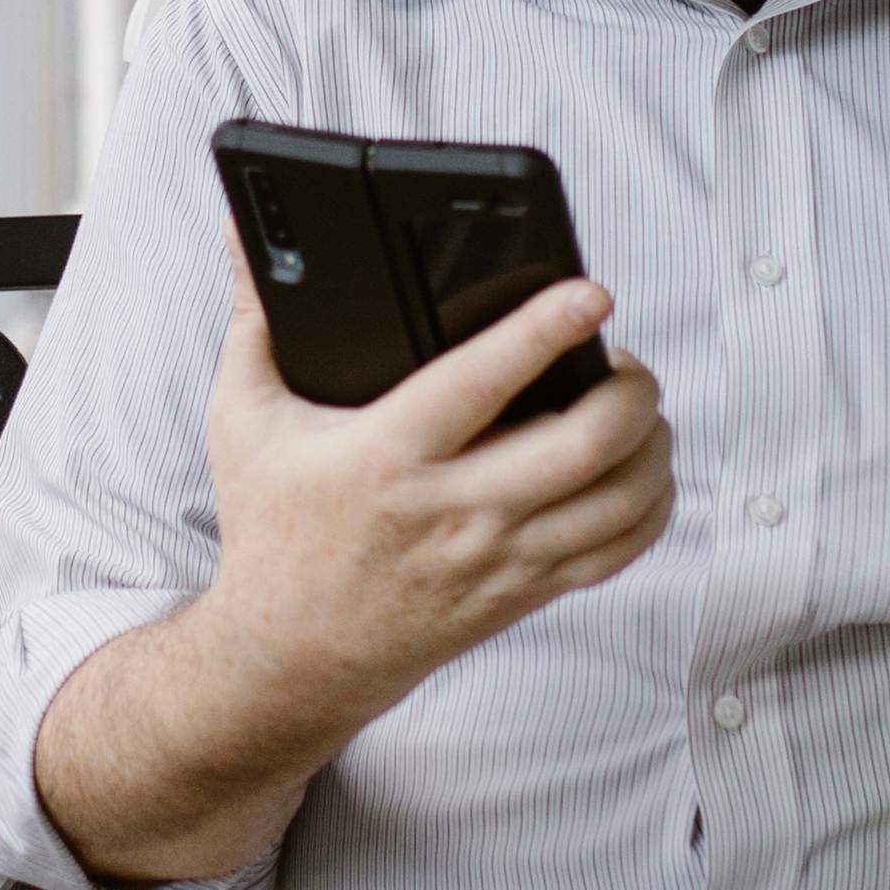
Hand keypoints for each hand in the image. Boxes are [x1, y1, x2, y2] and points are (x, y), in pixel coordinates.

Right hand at [24, 275, 669, 889]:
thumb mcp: (244, 419)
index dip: (543, 332)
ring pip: (615, 501)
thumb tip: (240, 233)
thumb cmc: (271, 528)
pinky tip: (642, 470)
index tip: (592, 293)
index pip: (481, 384)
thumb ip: (254, 320)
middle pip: (580, 446)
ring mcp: (495, 559)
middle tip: (624, 359)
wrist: (289, 656)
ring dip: (650, 444)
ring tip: (637, 406)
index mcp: (385, 455)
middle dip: (628, 392)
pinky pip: (615, 552)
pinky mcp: (520, 594)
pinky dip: (649, 505)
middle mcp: (452, 510)